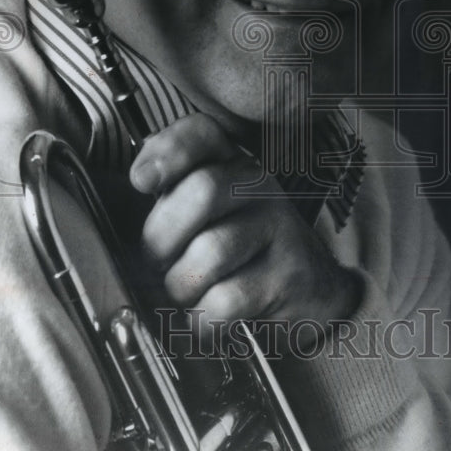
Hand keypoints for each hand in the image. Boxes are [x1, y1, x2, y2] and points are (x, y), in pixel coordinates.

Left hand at [130, 113, 360, 335]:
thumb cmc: (238, 251)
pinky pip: (227, 299)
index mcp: (230, 162)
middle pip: (203, 191)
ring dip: (183, 285)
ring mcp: (280, 227)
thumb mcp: (202, 213)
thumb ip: (168, 191)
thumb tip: (140, 178)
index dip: (168, 151)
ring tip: (189, 292)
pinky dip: (204, 319)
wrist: (311, 292)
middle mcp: (258, 185)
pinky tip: (210, 317)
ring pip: (211, 251)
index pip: (203, 132)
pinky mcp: (290, 275)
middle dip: (162, 237)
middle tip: (159, 262)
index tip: (141, 182)